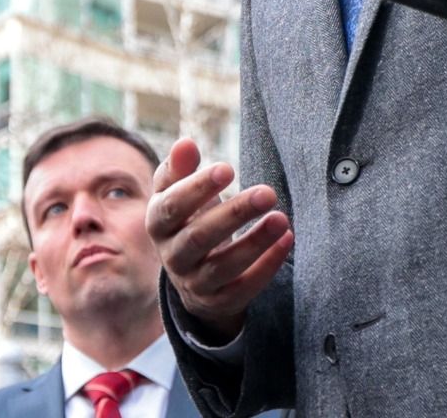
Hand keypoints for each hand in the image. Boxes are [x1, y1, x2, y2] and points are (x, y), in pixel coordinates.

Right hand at [147, 137, 293, 343]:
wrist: (192, 275)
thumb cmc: (188, 219)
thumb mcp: (177, 193)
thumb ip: (179, 169)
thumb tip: (185, 144)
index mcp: (158, 224)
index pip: (172, 207)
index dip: (197, 189)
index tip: (228, 168)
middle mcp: (172, 257)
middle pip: (199, 237)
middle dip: (234, 215)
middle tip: (267, 192)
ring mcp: (195, 283)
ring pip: (223, 267)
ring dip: (254, 243)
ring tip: (281, 218)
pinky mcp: (220, 301)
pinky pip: (244, 288)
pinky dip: (267, 266)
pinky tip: (287, 240)